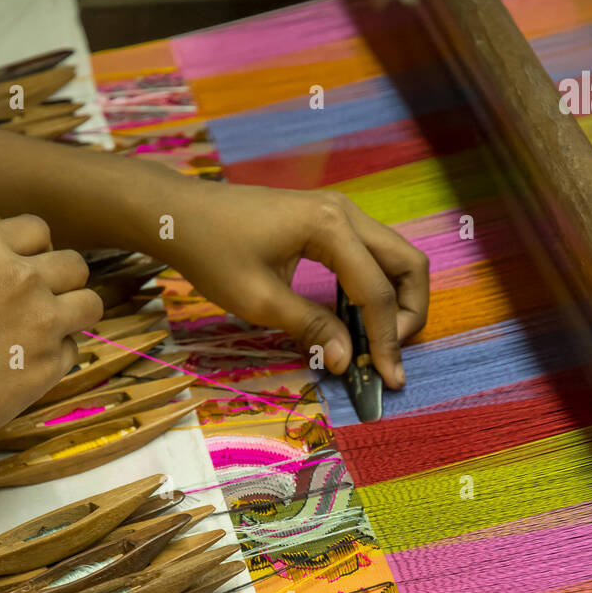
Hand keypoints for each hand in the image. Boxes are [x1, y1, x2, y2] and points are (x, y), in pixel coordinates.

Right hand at [0, 215, 103, 467]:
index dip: (37, 251)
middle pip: (75, 266)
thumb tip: (29, 269)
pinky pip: (73, 350)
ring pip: (91, 305)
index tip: (32, 269)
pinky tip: (26, 365)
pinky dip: (58, 358)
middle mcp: (22, 279)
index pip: (38, 229)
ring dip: (75, 316)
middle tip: (46, 303)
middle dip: (64, 283)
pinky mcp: (52, 363)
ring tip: (49, 331)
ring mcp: (42, 322)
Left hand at [148, 179, 428, 387]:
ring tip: (375, 343)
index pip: (377, 291)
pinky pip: (371, 257)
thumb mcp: (259, 300)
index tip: (387, 379)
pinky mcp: (330, 221)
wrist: (181, 215)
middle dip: (410, 314)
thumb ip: (309, 328)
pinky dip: (375, 289)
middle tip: (389, 355)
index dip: (387, 340)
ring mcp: (340, 213)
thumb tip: (346, 362)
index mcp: (331, 227)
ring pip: (395, 259)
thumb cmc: (212, 252)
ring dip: (396, 302)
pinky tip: (355, 321)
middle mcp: (346, 213)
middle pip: (408, 264)